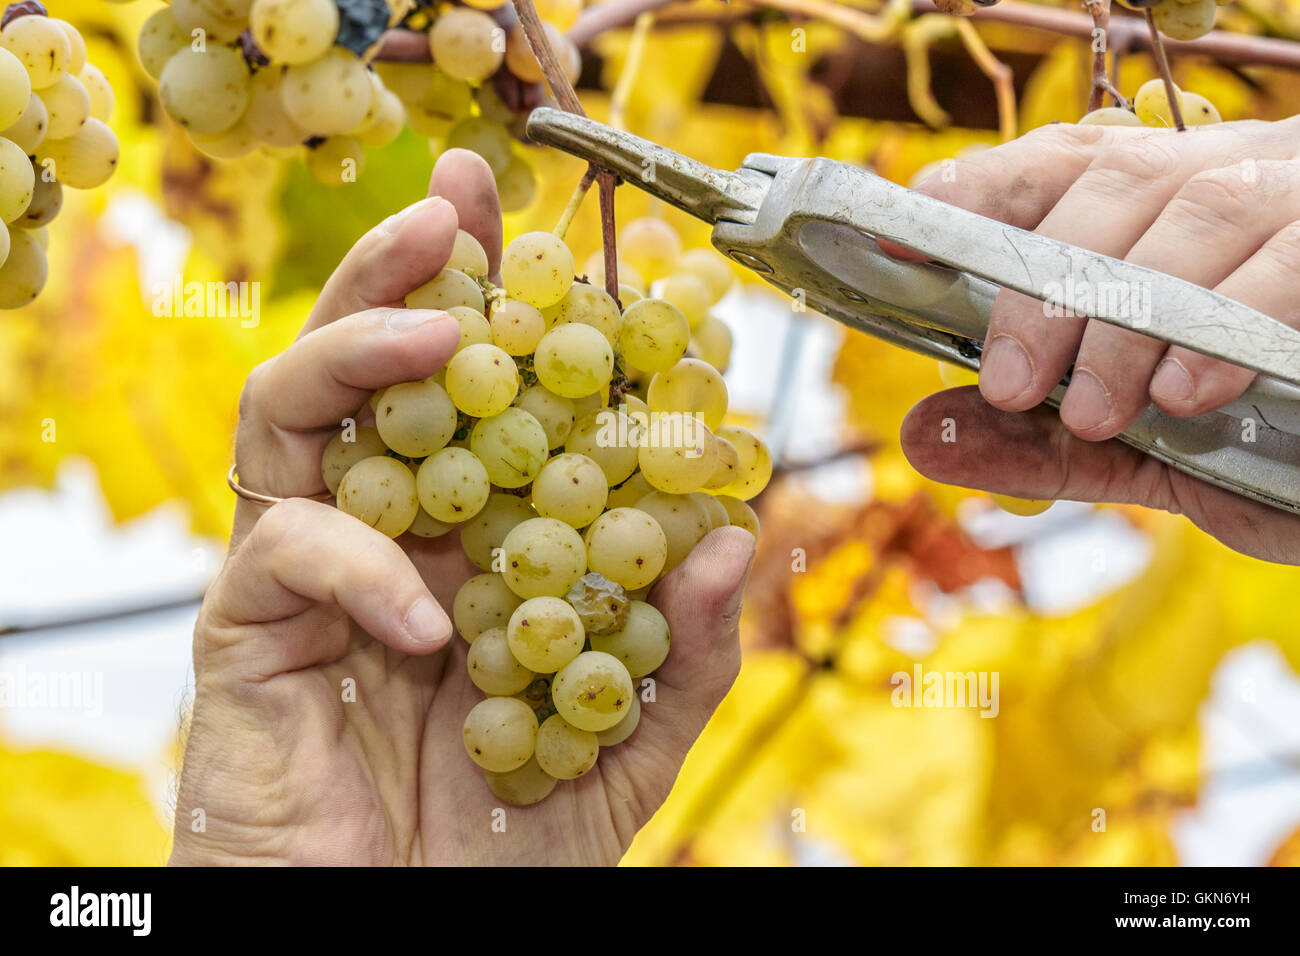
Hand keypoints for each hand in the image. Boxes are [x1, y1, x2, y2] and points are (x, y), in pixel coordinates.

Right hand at [170, 150, 755, 865]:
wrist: (409, 934)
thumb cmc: (507, 843)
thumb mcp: (629, 745)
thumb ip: (684, 653)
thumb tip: (737, 538)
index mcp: (466, 534)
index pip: (472, 389)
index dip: (498, 299)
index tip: (544, 221)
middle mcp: (381, 528)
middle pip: (363, 364)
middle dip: (400, 270)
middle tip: (452, 203)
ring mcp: (309, 574)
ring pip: (285, 415)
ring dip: (348, 351)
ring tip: (426, 329)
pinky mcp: (246, 634)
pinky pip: (285, 558)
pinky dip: (360, 565)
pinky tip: (427, 617)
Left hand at [893, 119, 1299, 564]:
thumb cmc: (1255, 432)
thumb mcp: (1133, 447)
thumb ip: (1038, 442)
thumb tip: (922, 434)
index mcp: (1158, 209)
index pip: (1060, 165)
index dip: (981, 192)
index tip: (907, 242)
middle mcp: (1225, 178)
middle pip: (1115, 181)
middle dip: (1044, 287)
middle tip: (1009, 383)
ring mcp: (1296, 200)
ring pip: (1199, 211)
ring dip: (1127, 320)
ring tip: (1091, 413)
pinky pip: (1290, 259)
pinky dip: (1226, 327)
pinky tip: (1184, 392)